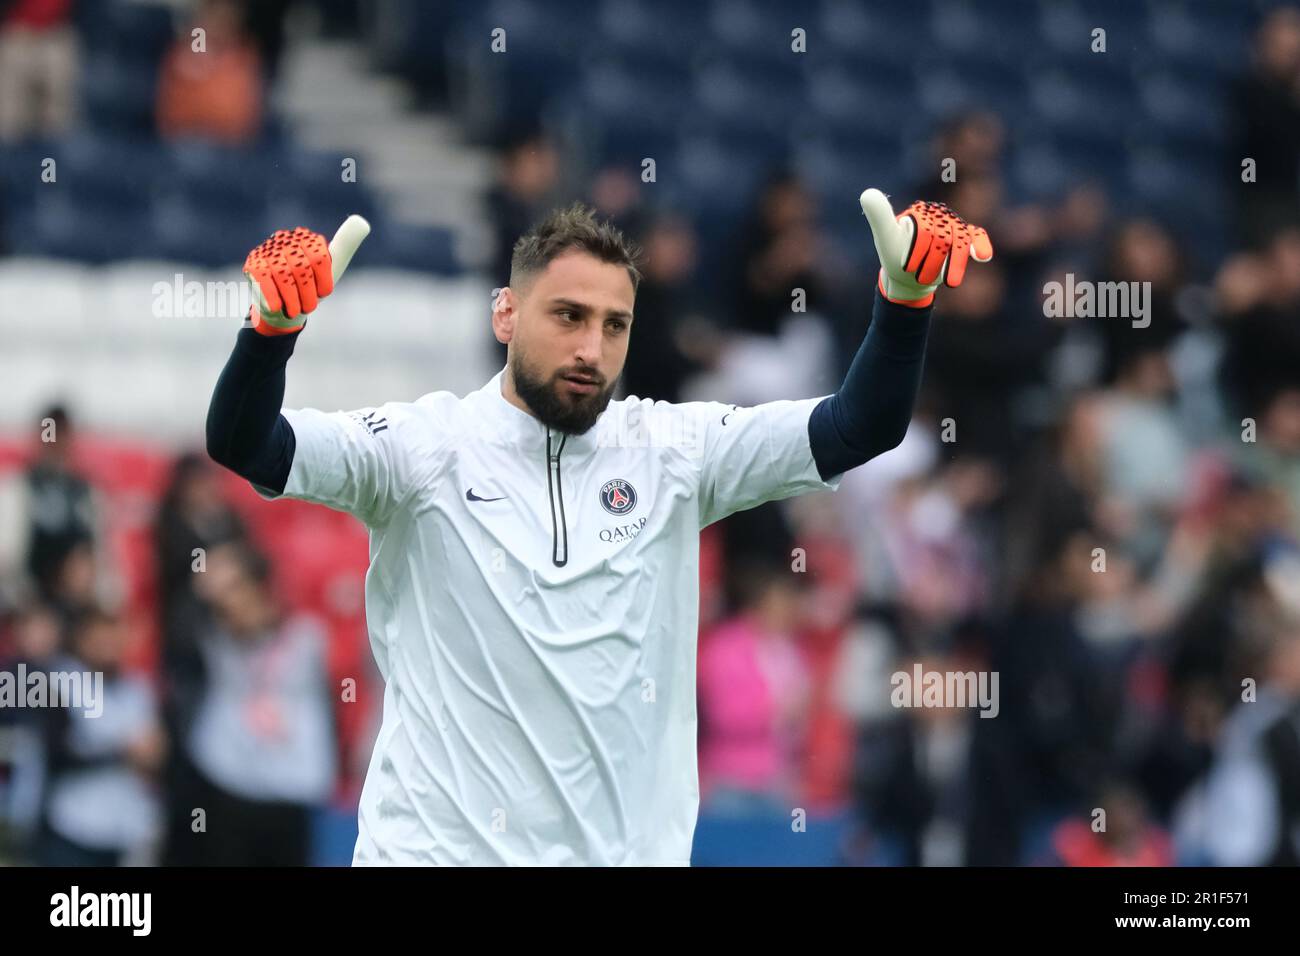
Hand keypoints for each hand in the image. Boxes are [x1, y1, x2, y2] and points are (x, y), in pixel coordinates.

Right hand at [243, 215, 370, 335]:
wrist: (283, 306)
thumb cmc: (311, 285)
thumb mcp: (332, 267)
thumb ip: (346, 245)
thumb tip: (362, 222)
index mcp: (307, 239)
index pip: (320, 258)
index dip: (323, 281)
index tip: (324, 293)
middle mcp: (286, 240)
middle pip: (302, 269)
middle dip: (307, 293)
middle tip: (308, 307)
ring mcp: (267, 251)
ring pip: (283, 276)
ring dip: (291, 299)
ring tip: (295, 311)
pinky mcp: (252, 264)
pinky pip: (264, 281)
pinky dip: (273, 298)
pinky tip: (277, 308)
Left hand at [859, 188, 993, 307]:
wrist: (908, 275)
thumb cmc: (895, 254)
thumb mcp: (885, 236)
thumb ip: (879, 216)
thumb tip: (867, 193)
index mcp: (922, 212)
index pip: (925, 229)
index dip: (918, 251)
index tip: (907, 266)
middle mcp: (941, 216)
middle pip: (944, 238)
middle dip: (933, 261)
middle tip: (920, 276)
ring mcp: (955, 228)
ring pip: (961, 242)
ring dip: (956, 264)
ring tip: (950, 284)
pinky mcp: (966, 240)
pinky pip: (977, 238)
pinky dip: (981, 246)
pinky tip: (983, 257)